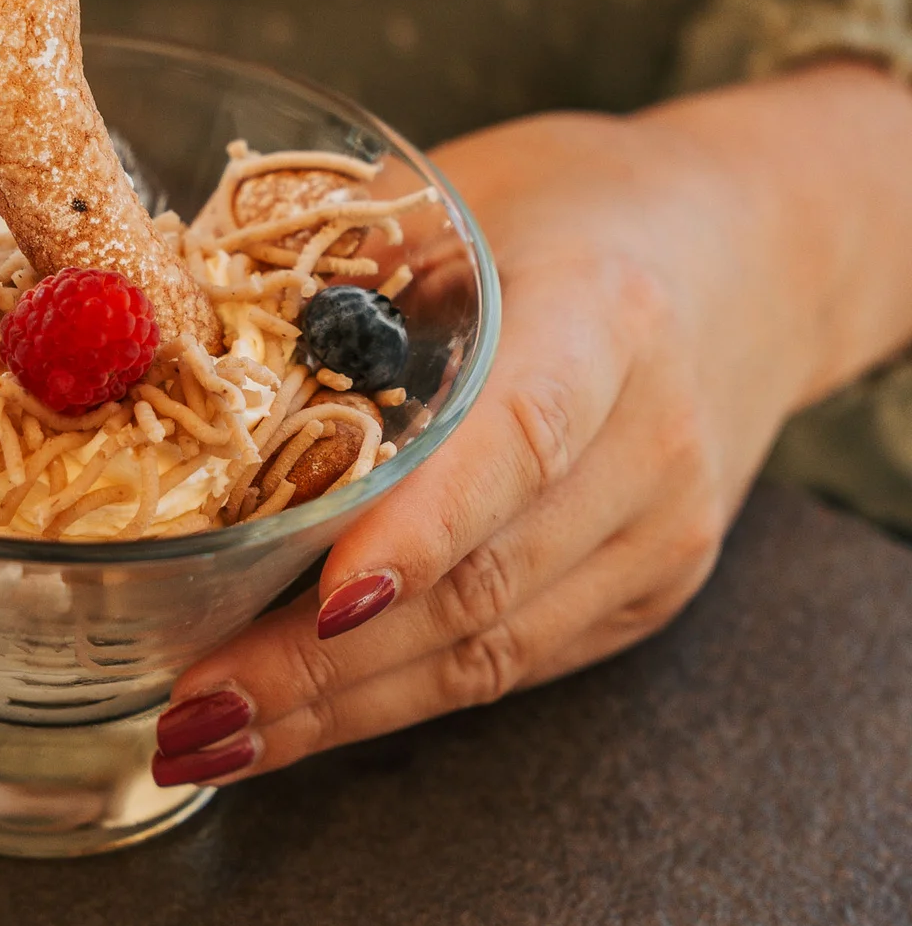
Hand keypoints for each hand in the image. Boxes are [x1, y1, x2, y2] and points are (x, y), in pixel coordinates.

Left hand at [155, 64, 911, 786]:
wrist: (751, 258)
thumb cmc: (577, 209)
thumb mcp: (468, 189)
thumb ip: (344, 258)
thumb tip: (173, 319)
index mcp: (607, 317)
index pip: (516, 441)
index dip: (420, 530)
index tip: (324, 601)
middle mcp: (652, 442)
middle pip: (483, 581)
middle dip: (326, 661)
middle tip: (195, 700)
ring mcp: (659, 535)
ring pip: (489, 653)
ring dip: (341, 711)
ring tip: (207, 736)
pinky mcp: (645, 595)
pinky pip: (507, 666)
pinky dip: (390, 701)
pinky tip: (291, 723)